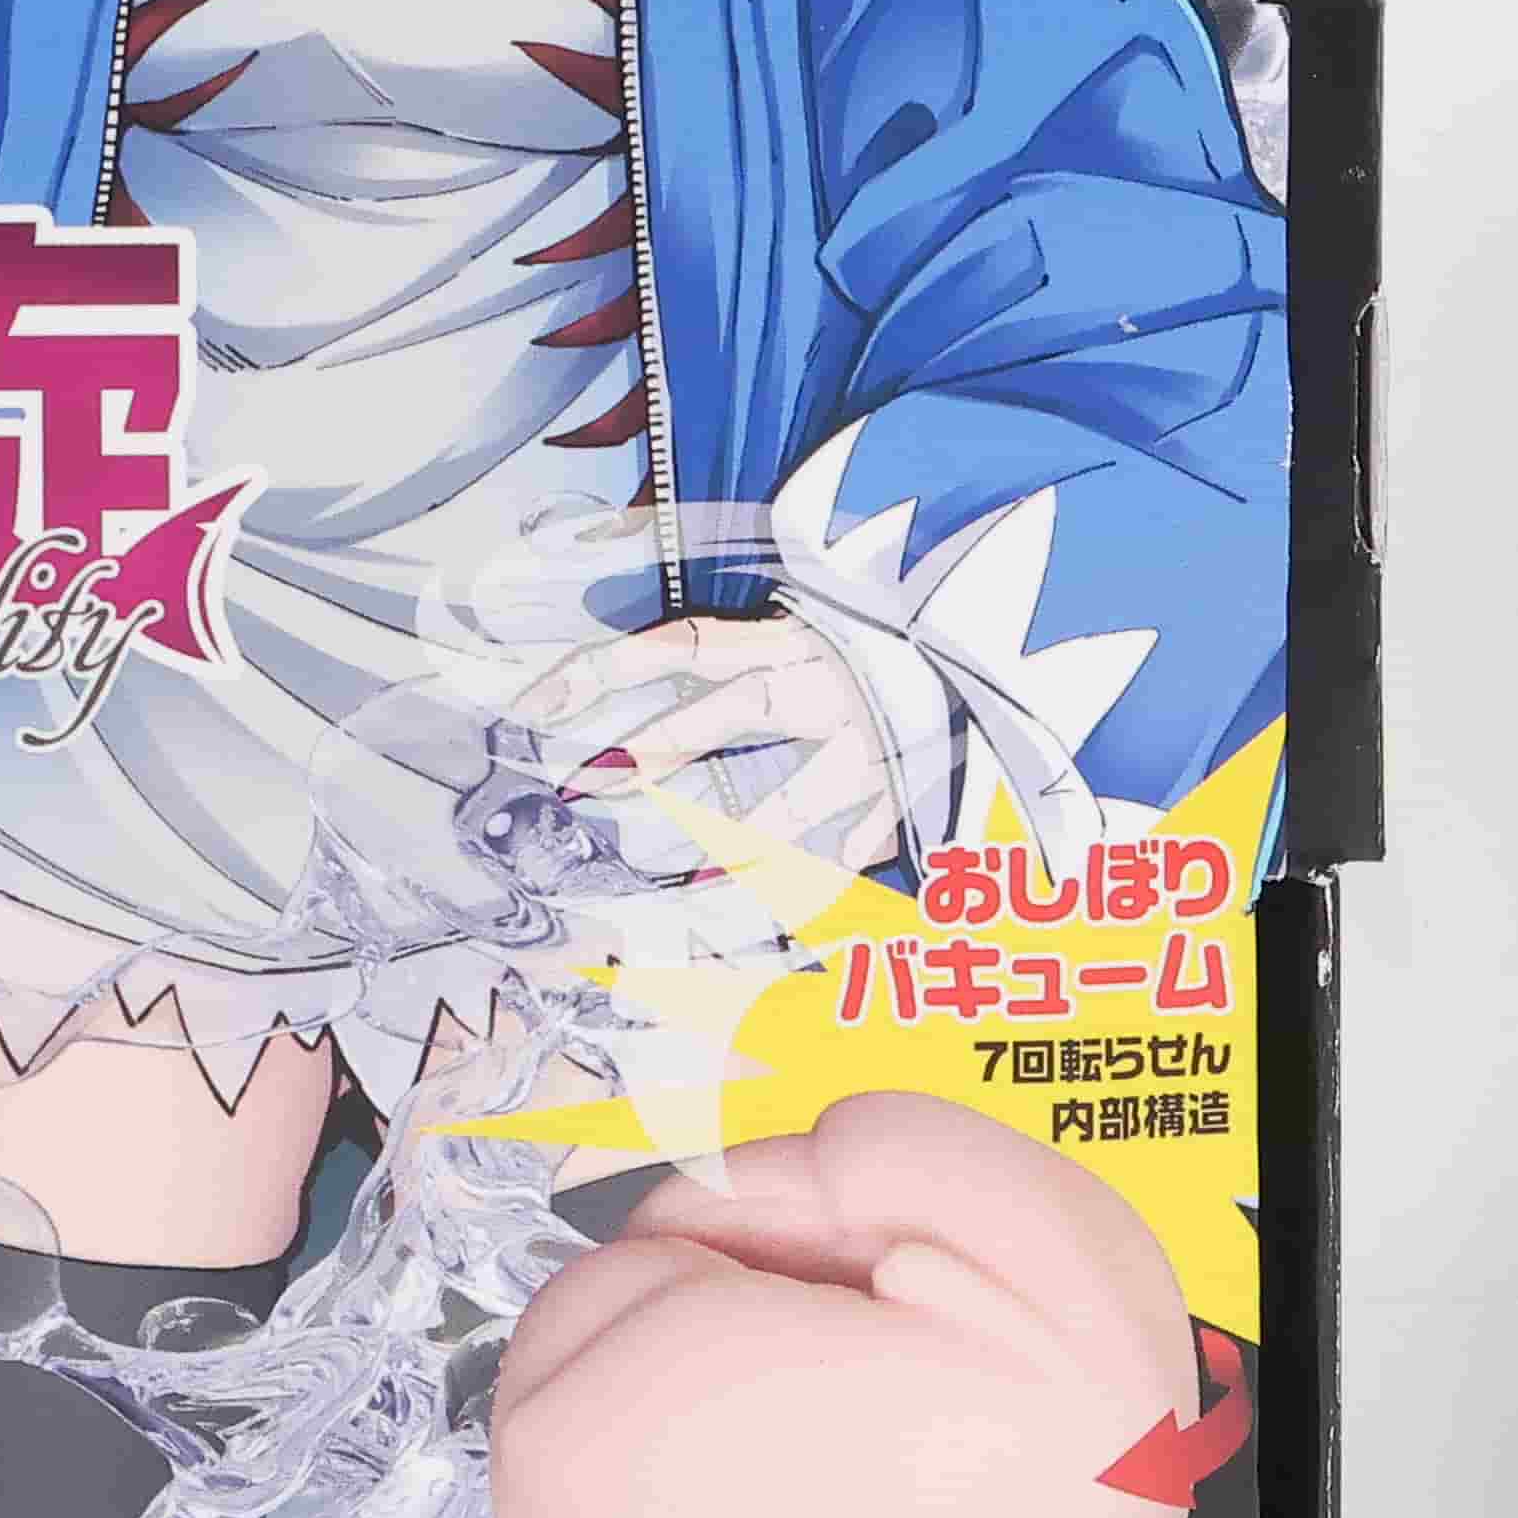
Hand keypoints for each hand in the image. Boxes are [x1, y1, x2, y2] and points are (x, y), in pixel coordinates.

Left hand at [497, 610, 915, 891]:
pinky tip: (787, 913)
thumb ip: (718, 648)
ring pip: (806, 790)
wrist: (981, 644)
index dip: (606, 669)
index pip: (681, 644)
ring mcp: (869, 737)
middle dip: (664, 743)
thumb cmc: (872, 642)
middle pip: (738, 706)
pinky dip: (827, 877)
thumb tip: (615, 604)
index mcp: (790, 636)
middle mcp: (825, 680)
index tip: (535, 706)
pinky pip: (863, 839)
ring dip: (748, 835)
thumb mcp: (799, 626)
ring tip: (694, 879)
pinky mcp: (906, 785)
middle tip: (591, 781)